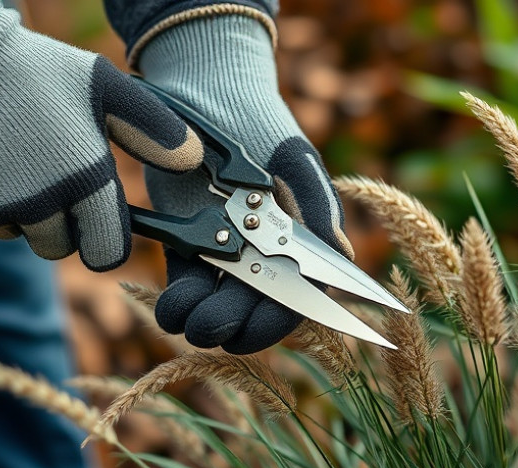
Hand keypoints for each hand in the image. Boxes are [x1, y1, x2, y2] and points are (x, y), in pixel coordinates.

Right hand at [0, 2, 202, 270]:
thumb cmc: (44, 75)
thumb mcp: (110, 90)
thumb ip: (154, 131)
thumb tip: (194, 161)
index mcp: (88, 178)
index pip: (108, 251)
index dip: (110, 241)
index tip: (107, 220)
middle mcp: (48, 204)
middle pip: (70, 249)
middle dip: (75, 229)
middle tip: (70, 187)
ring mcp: (8, 211)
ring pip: (38, 241)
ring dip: (43, 222)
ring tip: (39, 173)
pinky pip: (3, 231)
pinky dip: (8, 214)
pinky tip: (8, 174)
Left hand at [139, 14, 352, 353]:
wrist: (206, 90)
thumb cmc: (260, 122)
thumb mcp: (293, 159)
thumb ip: (317, 205)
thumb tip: (343, 255)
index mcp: (299, 242)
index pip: (298, 298)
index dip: (281, 320)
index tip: (261, 328)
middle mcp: (265, 255)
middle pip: (257, 313)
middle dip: (237, 329)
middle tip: (215, 327)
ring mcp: (225, 254)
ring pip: (221, 309)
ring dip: (205, 323)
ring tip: (190, 317)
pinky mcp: (186, 247)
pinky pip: (187, 288)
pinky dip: (178, 304)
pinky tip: (173, 302)